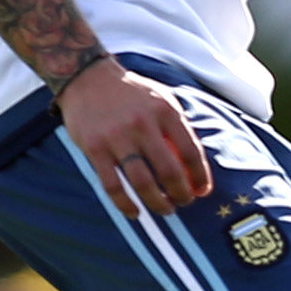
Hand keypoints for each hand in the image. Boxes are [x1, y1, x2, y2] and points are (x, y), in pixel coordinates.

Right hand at [58, 62, 210, 217]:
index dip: (200, 176)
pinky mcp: (95, 148)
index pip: (191, 151)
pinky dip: (125, 203)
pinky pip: (112, 184)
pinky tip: (135, 212)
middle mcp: (143, 124)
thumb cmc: (131, 93)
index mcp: (165, 111)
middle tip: (185, 203)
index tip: (203, 191)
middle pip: (169, 171)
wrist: (88, 77)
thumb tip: (195, 165)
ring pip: (142, 181)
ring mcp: (117, 137)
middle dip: (181, 194)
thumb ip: (177, 127)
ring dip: (157, 202)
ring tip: (166, 210)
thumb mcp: (161, 99)